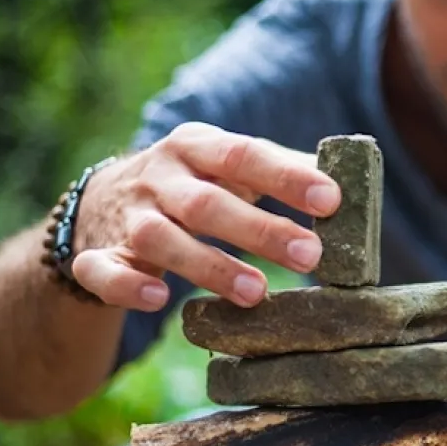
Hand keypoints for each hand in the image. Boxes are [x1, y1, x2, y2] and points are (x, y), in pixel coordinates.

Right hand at [69, 122, 340, 310]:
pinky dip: (127, 285)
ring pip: (160, 238)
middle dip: (260, 230)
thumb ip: (282, 170)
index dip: (287, 177)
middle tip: (311, 255)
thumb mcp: (228, 166)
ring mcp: (125, 217)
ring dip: (209, 265)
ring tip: (259, 293)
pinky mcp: (95, 257)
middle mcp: (158, 177)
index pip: (244, 154)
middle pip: (208, 202)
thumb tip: (351, 180)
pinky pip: (102, 271)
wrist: (98, 204)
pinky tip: (160, 298)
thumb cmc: (192, 184)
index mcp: (196, 146)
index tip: (331, 199)